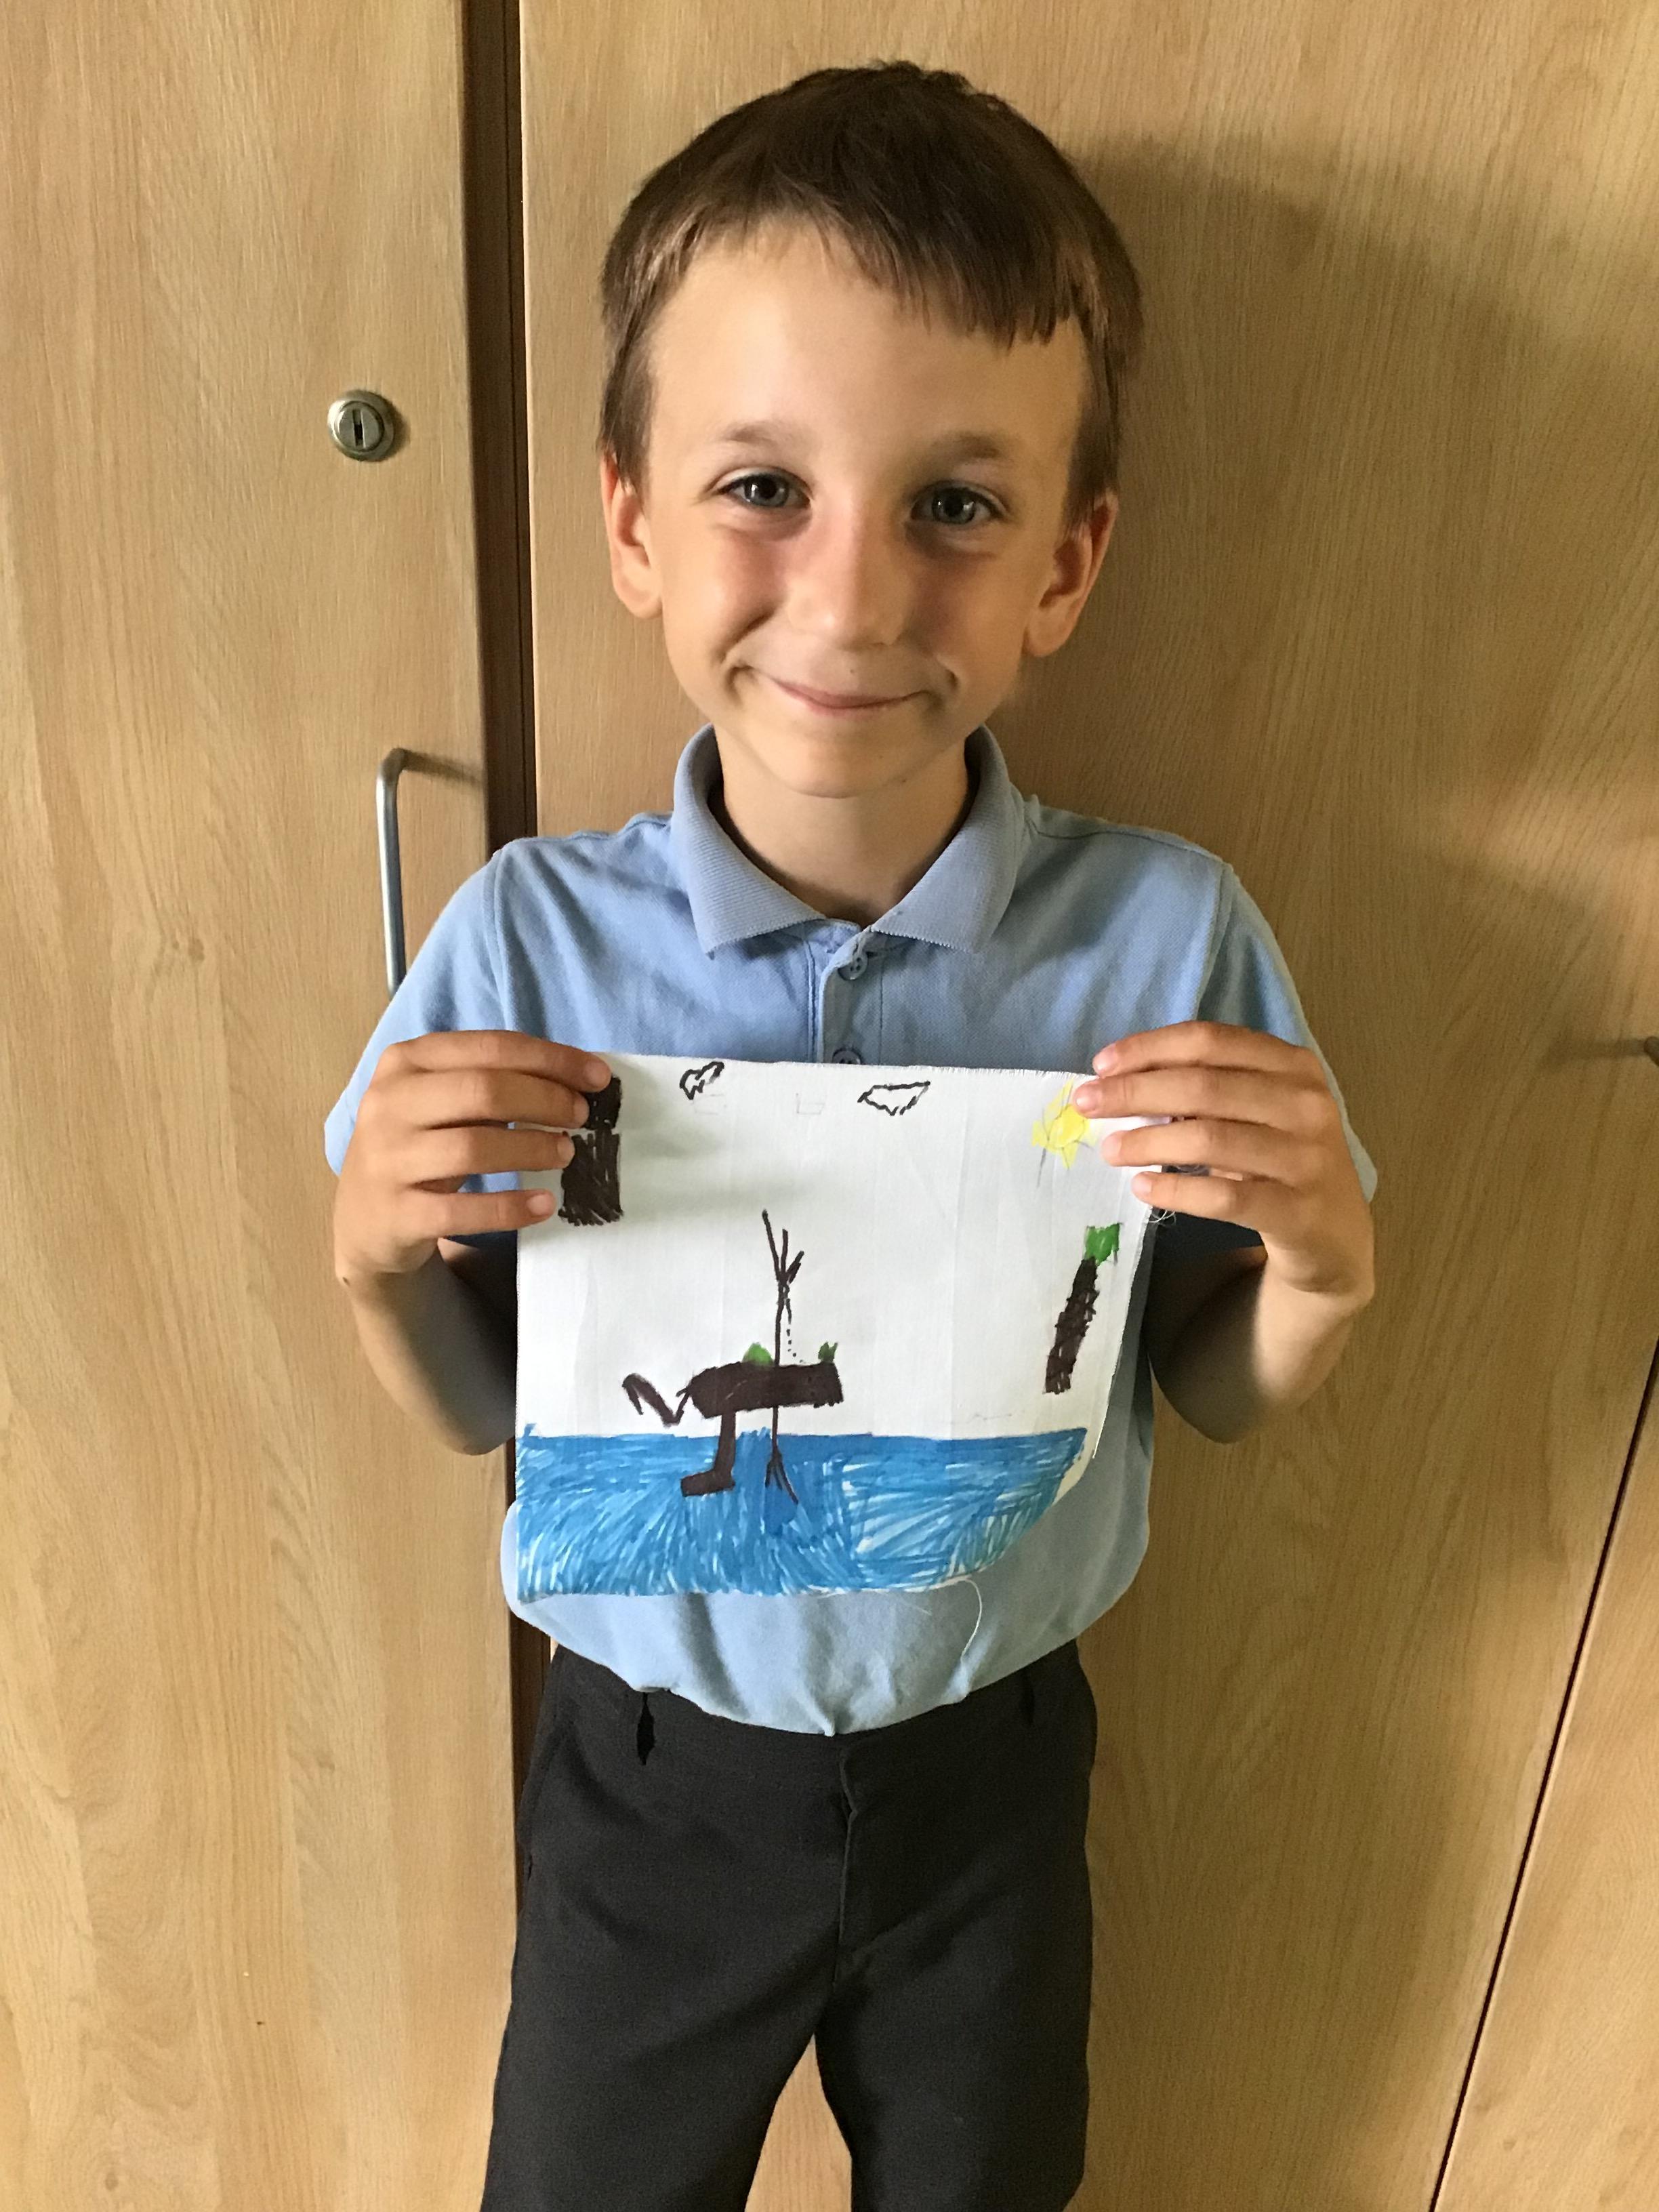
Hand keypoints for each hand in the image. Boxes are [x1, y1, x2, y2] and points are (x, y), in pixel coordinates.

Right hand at [332, 1030, 609, 1286]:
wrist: (365, 1220)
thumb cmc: (420, 1145)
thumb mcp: (441, 1102)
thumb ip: (492, 1082)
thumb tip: (576, 1078)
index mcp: (406, 1062)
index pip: (491, 1047)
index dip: (552, 1059)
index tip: (598, 1077)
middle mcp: (389, 1103)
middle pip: (484, 1091)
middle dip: (545, 1100)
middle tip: (581, 1116)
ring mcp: (388, 1159)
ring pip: (474, 1147)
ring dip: (532, 1148)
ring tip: (566, 1153)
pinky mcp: (397, 1214)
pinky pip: (462, 1211)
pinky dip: (511, 1206)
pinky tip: (544, 1204)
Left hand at [1071, 1021, 1373, 1306]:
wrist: (1335, 1234)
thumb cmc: (1278, 1158)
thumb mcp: (1254, 1112)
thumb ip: (1204, 1089)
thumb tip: (1118, 1082)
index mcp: (1293, 1065)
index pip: (1210, 1040)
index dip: (1149, 1048)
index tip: (1100, 1065)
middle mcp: (1306, 1104)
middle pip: (1203, 1085)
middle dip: (1134, 1092)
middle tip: (1086, 1104)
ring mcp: (1307, 1158)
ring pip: (1210, 1138)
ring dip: (1148, 1142)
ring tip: (1109, 1148)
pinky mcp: (1297, 1210)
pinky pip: (1225, 1196)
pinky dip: (1177, 1189)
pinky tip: (1143, 1188)